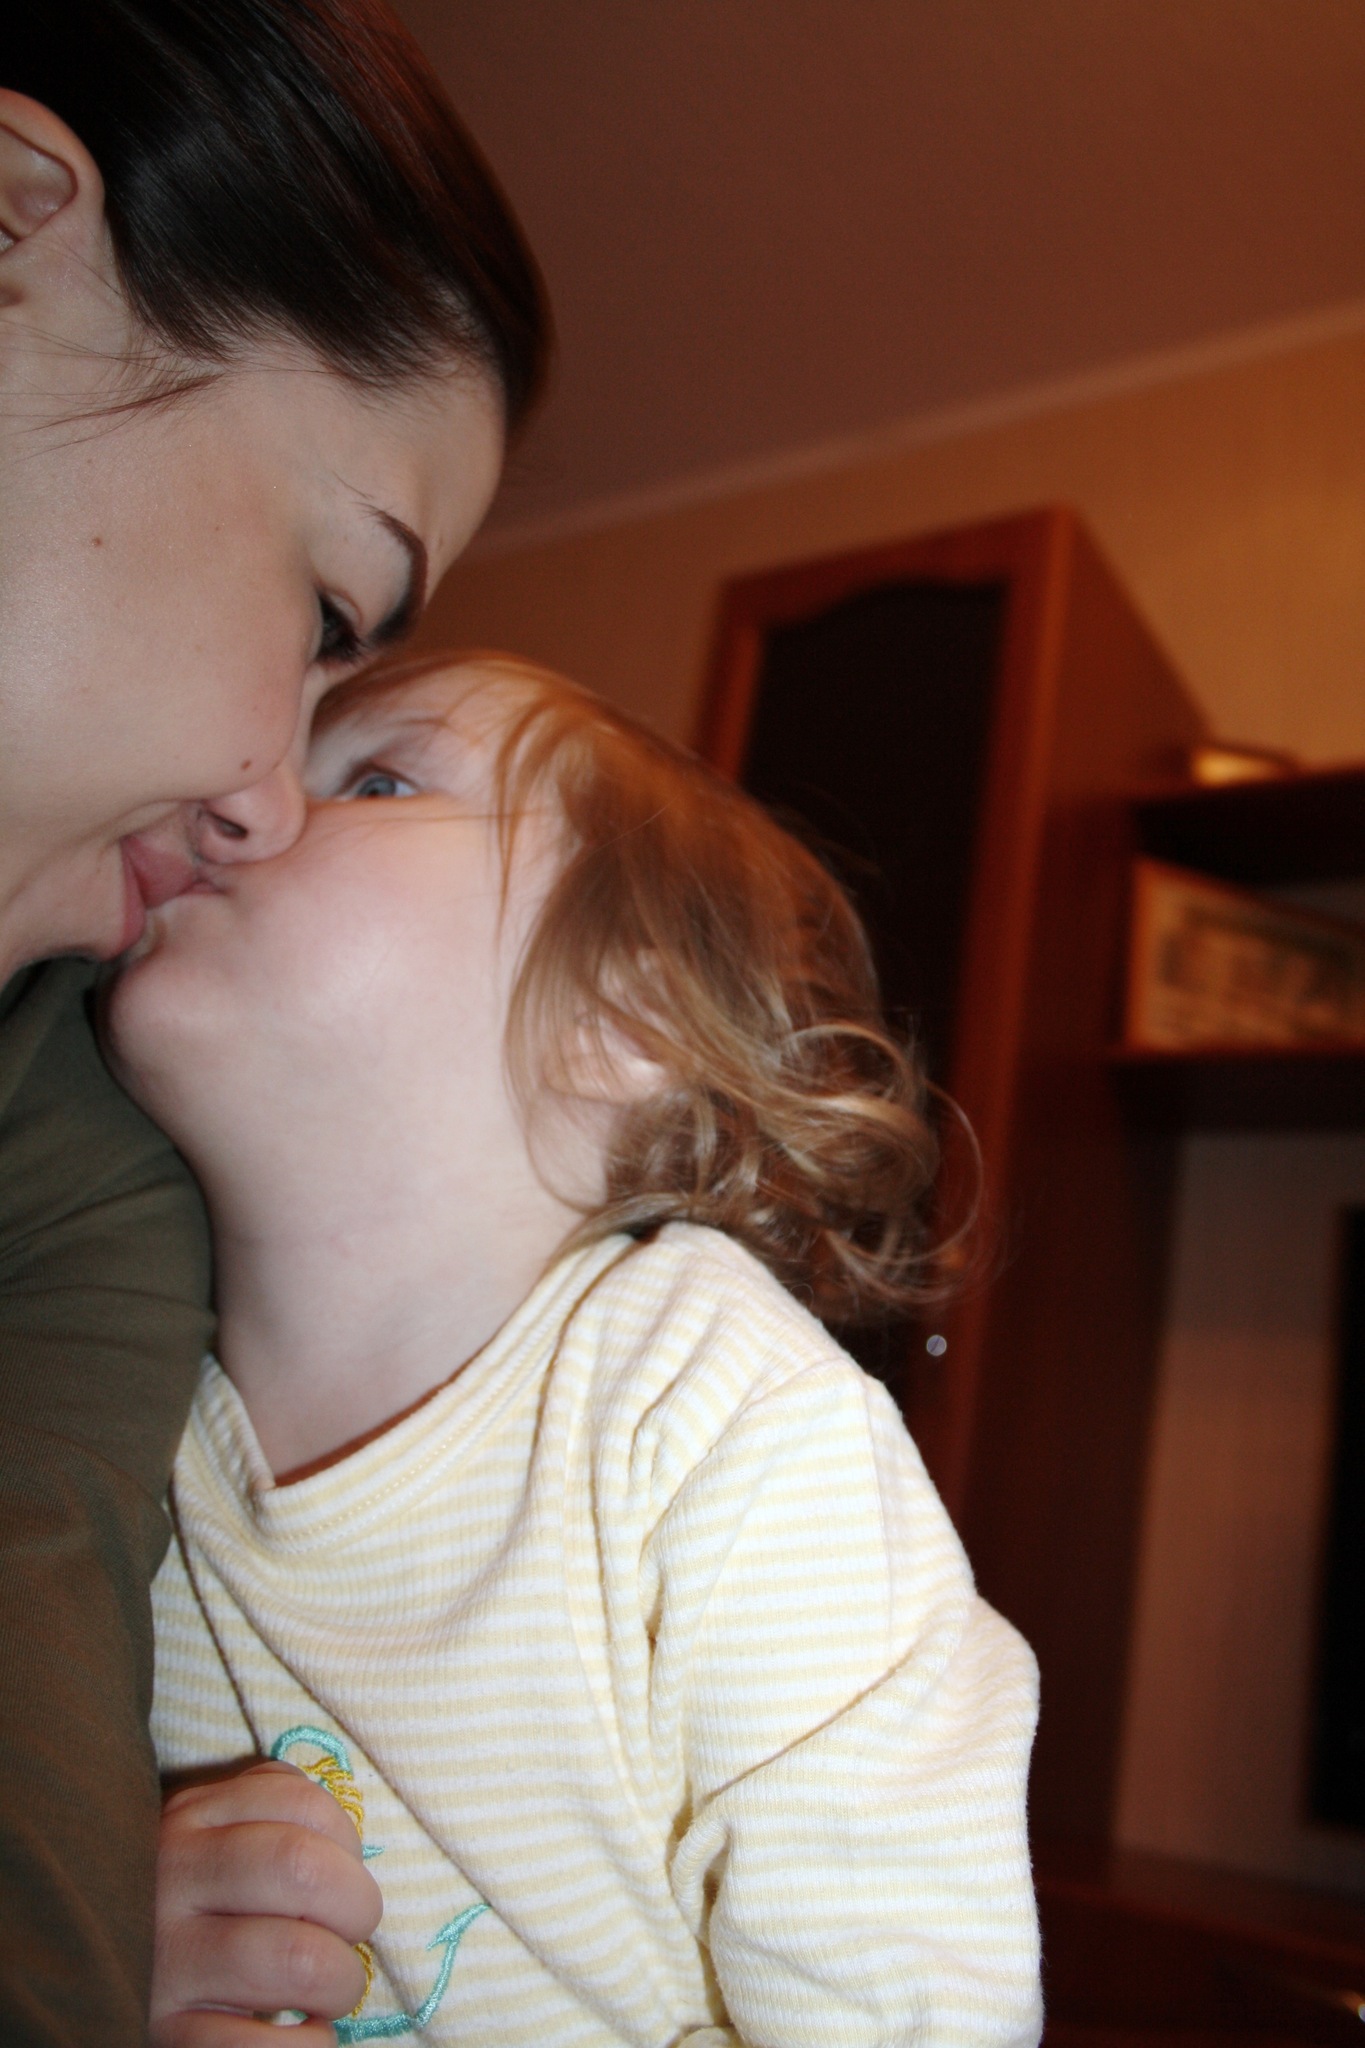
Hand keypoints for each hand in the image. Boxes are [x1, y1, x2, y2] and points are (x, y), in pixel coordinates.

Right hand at [151, 1759, 382, 2046]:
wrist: (85, 1975)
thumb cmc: (181, 1900)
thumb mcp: (207, 1834)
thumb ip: (266, 1815)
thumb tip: (342, 1842)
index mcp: (189, 1818)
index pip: (298, 1802)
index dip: (345, 1839)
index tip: (341, 1872)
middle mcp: (170, 1878)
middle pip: (301, 1868)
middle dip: (355, 1905)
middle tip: (349, 1933)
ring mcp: (163, 1960)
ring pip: (295, 1956)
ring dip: (339, 1980)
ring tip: (328, 1990)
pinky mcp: (161, 2032)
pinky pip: (255, 2045)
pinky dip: (305, 2046)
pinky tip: (303, 2034)